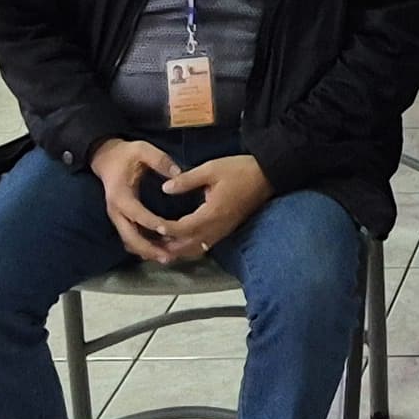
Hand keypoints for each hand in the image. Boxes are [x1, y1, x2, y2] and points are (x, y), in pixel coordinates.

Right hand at [90, 137, 176, 259]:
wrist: (105, 158)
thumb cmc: (125, 154)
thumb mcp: (142, 149)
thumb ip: (160, 160)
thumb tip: (178, 174)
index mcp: (121, 195)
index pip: (137, 214)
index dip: (152, 223)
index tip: (169, 230)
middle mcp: (115, 211)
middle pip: (130, 237)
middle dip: (149, 248)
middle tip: (169, 256)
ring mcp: (116, 217)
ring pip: (129, 242)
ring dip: (146, 251)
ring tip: (167, 257)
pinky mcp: (120, 220)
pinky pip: (130, 239)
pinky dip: (143, 247)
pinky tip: (159, 250)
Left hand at [150, 149, 269, 260]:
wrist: (268, 175)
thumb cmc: (239, 170)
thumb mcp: (211, 168)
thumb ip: (187, 180)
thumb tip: (165, 188)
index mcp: (212, 213)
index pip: (183, 227)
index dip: (166, 228)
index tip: (152, 224)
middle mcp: (217, 227)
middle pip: (188, 246)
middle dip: (169, 246)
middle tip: (151, 243)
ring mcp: (223, 231)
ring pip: (197, 249)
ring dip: (179, 249)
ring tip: (162, 245)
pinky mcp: (227, 230)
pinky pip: (206, 245)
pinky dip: (191, 247)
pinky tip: (182, 242)